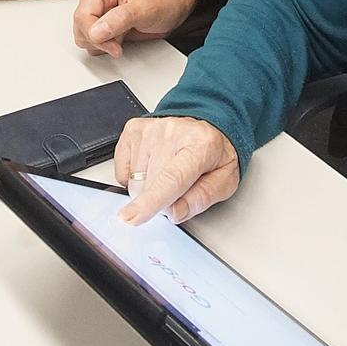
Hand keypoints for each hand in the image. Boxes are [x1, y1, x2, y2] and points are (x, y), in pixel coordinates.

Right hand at [73, 0, 200, 57]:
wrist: (172, 4)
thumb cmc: (162, 0)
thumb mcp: (143, 10)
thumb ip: (118, 20)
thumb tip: (96, 32)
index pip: (83, 16)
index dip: (95, 36)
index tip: (113, 47)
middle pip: (80, 27)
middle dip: (99, 40)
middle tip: (120, 42)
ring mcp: (97, 9)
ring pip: (83, 35)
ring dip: (102, 43)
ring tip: (122, 35)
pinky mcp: (100, 21)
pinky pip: (91, 39)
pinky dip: (104, 45)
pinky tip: (119, 37)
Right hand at [114, 115, 238, 225]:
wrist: (207, 129)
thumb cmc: (215, 156)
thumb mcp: (224, 182)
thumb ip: (201, 199)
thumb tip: (174, 213)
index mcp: (201, 145)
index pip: (172, 178)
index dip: (152, 201)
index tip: (132, 217)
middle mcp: (173, 132)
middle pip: (150, 186)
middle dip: (161, 200)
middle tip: (179, 188)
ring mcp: (150, 129)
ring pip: (134, 183)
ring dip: (148, 189)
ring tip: (167, 173)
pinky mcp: (133, 130)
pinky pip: (122, 173)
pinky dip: (134, 178)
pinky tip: (152, 166)